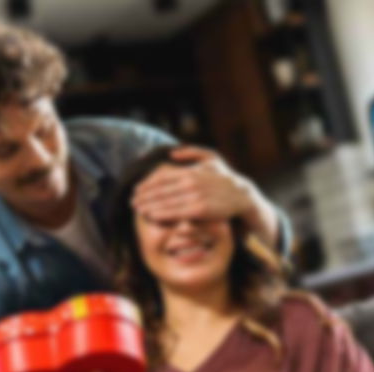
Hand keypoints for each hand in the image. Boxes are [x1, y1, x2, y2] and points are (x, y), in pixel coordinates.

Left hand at [132, 146, 255, 222]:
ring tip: (138, 210)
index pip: (161, 177)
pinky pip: (176, 212)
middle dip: (144, 196)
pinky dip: (162, 214)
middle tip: (132, 202)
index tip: (136, 190)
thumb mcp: (211, 158)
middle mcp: (190, 182)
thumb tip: (173, 153)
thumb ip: (192, 152)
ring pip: (165, 201)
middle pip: (160, 190)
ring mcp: (195, 196)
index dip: (146, 184)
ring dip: (149, 206)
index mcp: (190, 170)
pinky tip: (152, 216)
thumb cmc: (223, 177)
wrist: (241, 195)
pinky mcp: (199, 210)